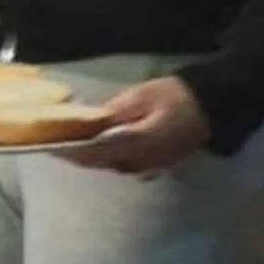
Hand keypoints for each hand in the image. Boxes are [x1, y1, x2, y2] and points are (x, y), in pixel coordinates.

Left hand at [70, 76, 210, 174]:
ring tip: (73, 146)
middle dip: (79, 155)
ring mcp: (149, 167)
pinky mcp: (156, 166)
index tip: (52, 147)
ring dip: (93, 158)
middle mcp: (140, 162)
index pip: (97, 152)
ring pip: (112, 165)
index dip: (73, 151)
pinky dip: (109, 157)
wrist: (210, 108)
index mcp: (136, 144)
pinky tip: (101, 146)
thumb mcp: (141, 96)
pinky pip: (126, 165)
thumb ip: (115, 112)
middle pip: (102, 162)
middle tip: (56, 146)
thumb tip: (90, 122)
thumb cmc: (175, 97)